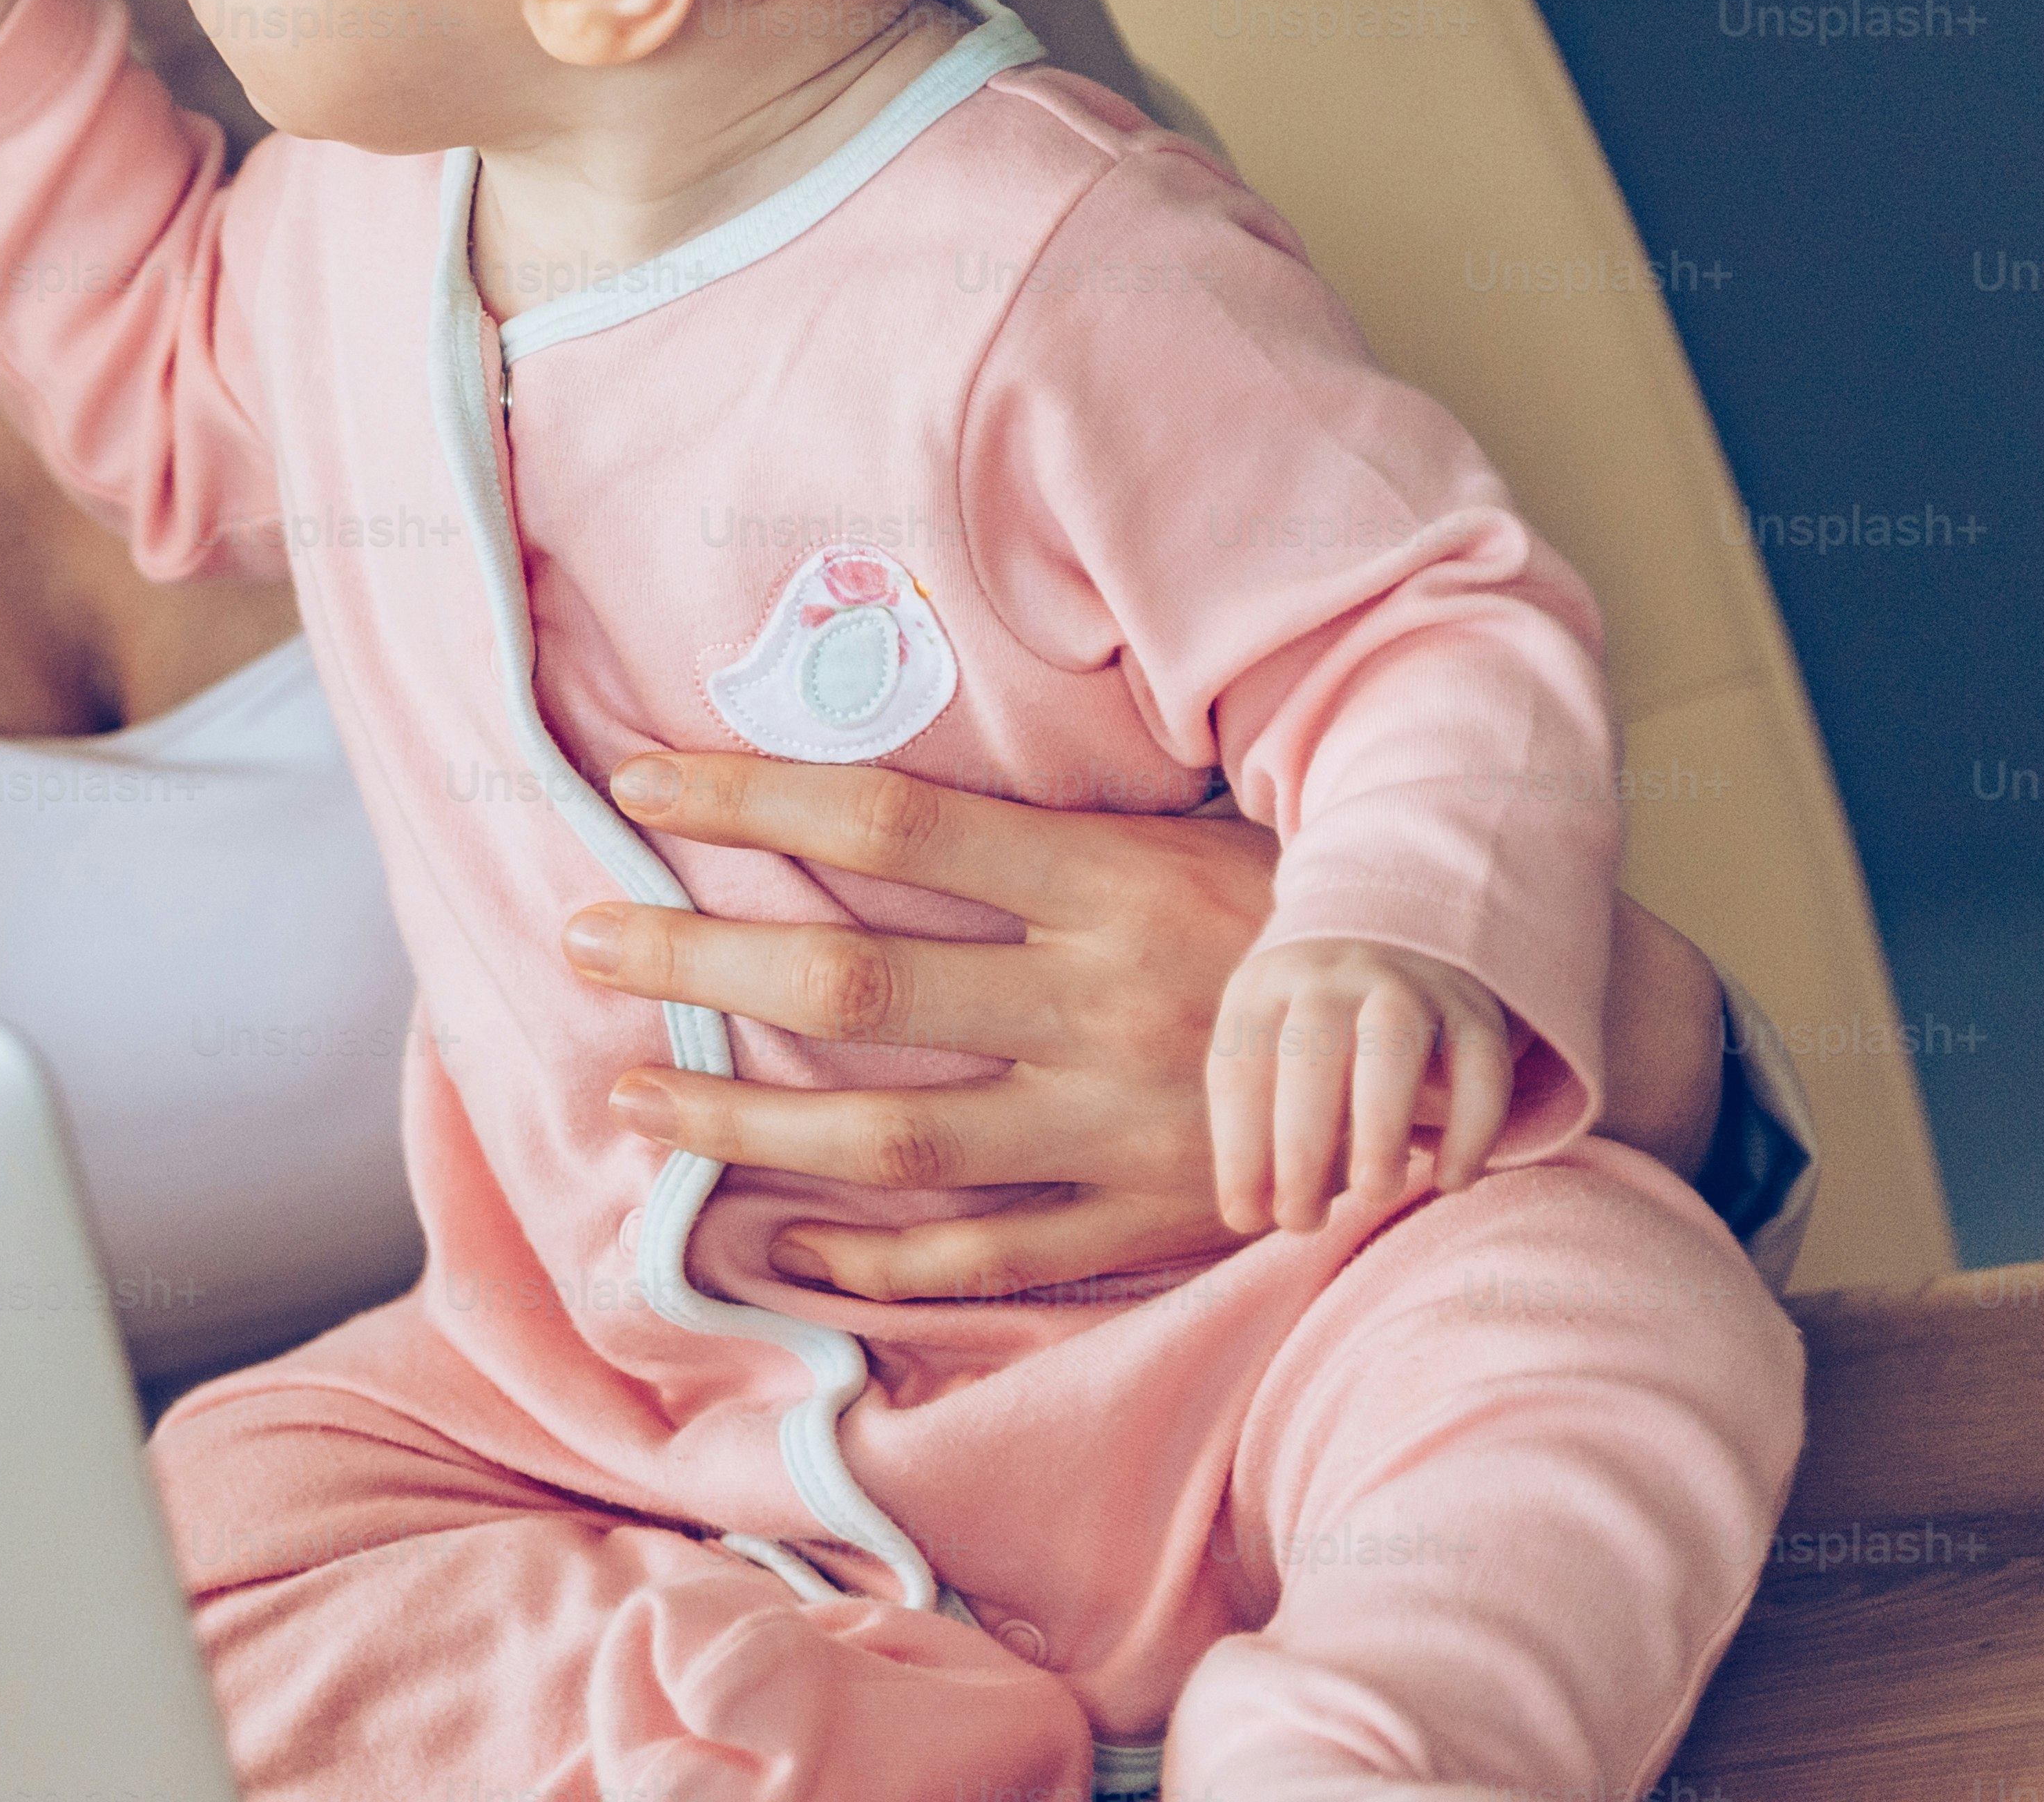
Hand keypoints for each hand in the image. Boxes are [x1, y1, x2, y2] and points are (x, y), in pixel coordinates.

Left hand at [561, 751, 1275, 1298]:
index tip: (638, 781)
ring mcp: (1113, 1124)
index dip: (755, 799)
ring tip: (628, 1100)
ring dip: (741, 1126)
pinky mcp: (1138, 1220)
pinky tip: (781, 1243)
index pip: (892, 825)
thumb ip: (1040, 828)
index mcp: (1107, 883)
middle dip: (697, 962)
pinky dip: (875, 1261)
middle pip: (855, 983)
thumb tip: (862, 784)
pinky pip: (985, 1253)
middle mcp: (1096, 1002)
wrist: (1465, 1043)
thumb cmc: (1292, 911)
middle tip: (578, 941)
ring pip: (889, 1134)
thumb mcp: (1185, 831)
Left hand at [1210, 934, 1514, 1236]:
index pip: (1240, 1068)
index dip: (1240, 1148)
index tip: (1244, 1216)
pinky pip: (1482, 1067)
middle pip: (1310, 1054)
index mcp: (1262, 990)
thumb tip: (1250, 1213)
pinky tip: (1451, 1181)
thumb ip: (1263, 1131)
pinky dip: (1471, 1128)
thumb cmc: (1314, 1037)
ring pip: (1392, 1046)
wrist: (1398, 945)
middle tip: (1301, 1222)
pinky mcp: (1476, 1013)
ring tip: (1372, 1194)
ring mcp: (1407, 987)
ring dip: (1379, 1126)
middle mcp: (1331, 978)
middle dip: (1301, 1145)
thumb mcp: (1271, 1060)